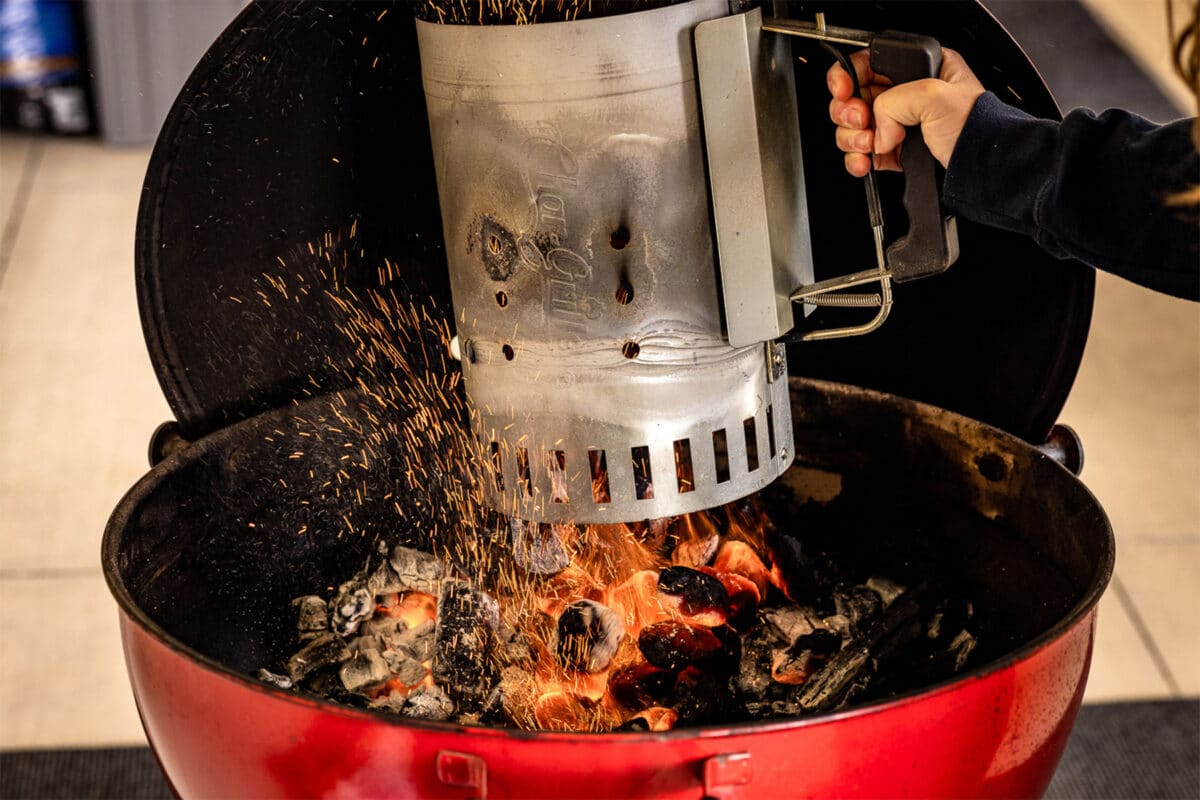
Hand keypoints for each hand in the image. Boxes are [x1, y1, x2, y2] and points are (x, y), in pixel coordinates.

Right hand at [827, 47, 984, 176]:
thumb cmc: (975, 127)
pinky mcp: (894, 152)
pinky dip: (858, 159)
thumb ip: (893, 101)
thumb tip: (877, 126)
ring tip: (870, 145)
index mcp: (919, 69)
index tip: (844, 91)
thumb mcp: (933, 95)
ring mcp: (898, 125)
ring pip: (853, 128)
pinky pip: (862, 153)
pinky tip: (866, 161)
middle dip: (849, 113)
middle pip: (854, 98)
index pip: (868, 64)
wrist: (983, 168)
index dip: (849, 77)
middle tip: (862, 121)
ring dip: (853, 138)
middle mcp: (905, 95)